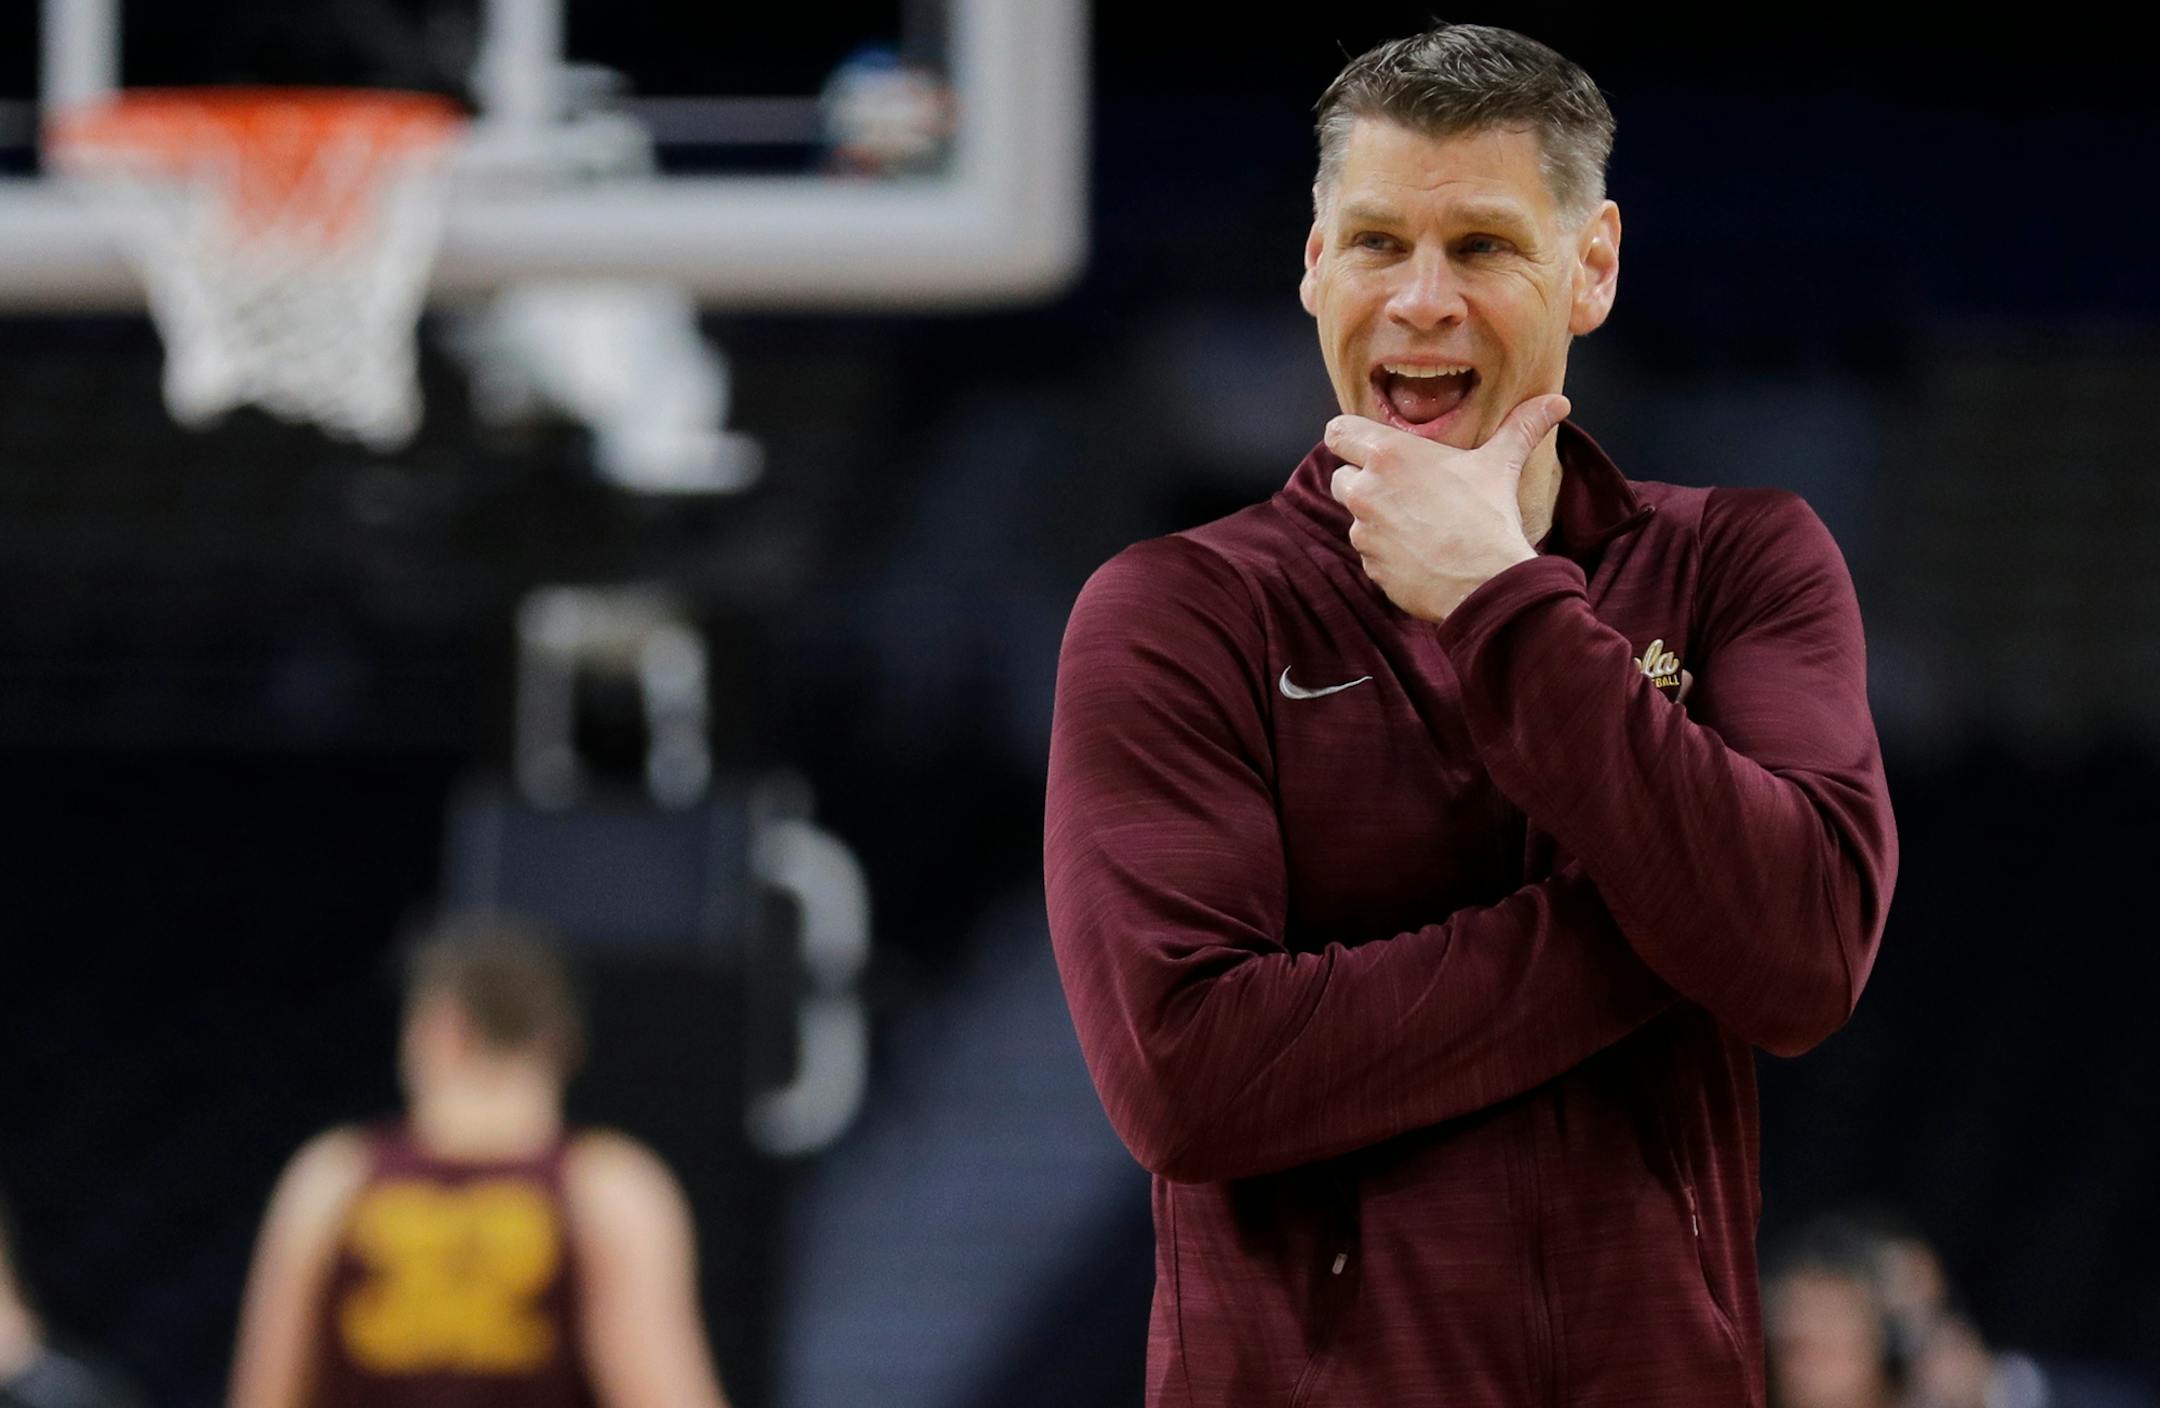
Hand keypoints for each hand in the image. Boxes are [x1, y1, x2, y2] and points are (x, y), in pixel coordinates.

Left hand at [1325, 394, 1570, 621]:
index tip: (1367, 446)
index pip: (1337, 432)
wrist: (1486, 583)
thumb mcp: (1501, 464)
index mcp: (1390, 455)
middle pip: (1340, 476)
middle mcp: (1366, 491)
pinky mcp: (1370, 567)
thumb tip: (1556, 402)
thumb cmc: (1489, 517)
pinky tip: (1421, 553)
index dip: (1349, 438)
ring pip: (1356, 518)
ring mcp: (1364, 533)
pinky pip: (1370, 555)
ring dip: (1377, 519)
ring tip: (1419, 524)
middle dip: (1362, 480)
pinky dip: (1387, 553)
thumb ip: (1521, 428)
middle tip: (1401, 489)